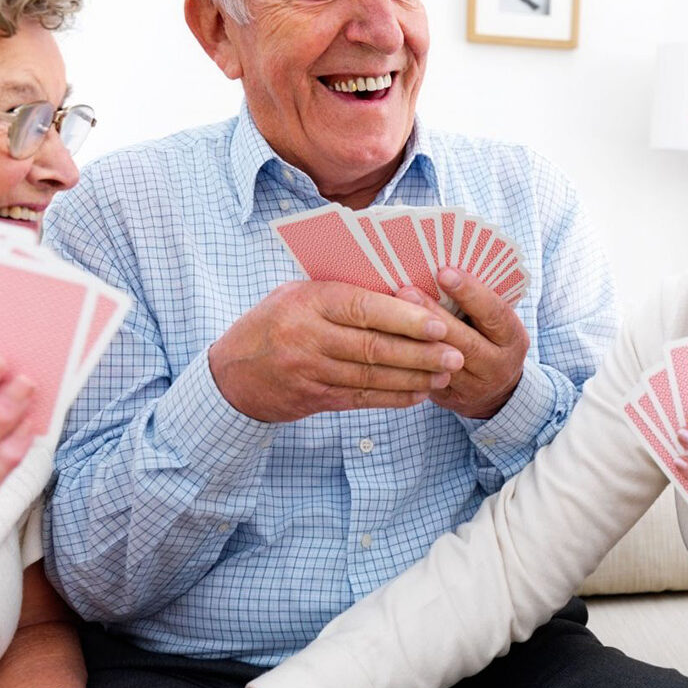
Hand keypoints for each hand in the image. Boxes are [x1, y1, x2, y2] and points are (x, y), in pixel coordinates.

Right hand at [208, 281, 463, 422]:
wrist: (231, 375)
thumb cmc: (272, 323)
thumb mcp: (296, 294)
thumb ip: (339, 292)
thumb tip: (397, 289)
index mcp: (307, 302)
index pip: (363, 308)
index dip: (404, 318)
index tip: (438, 323)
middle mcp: (309, 337)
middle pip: (374, 347)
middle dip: (420, 353)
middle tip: (455, 355)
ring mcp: (311, 371)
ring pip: (372, 376)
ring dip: (414, 378)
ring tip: (445, 375)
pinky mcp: (315, 398)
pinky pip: (361, 398)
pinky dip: (393, 397)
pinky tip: (419, 394)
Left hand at [396, 267, 529, 418]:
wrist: (498, 392)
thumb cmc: (490, 340)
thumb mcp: (496, 323)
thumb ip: (476, 304)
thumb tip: (438, 269)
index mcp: (513, 338)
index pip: (494, 313)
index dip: (471, 293)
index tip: (444, 272)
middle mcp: (498, 365)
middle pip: (465, 341)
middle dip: (434, 315)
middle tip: (407, 290)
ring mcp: (475, 387)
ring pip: (442, 364)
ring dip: (415, 339)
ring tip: (391, 314)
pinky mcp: (451, 399)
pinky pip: (426, 380)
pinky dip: (407, 361)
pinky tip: (388, 341)